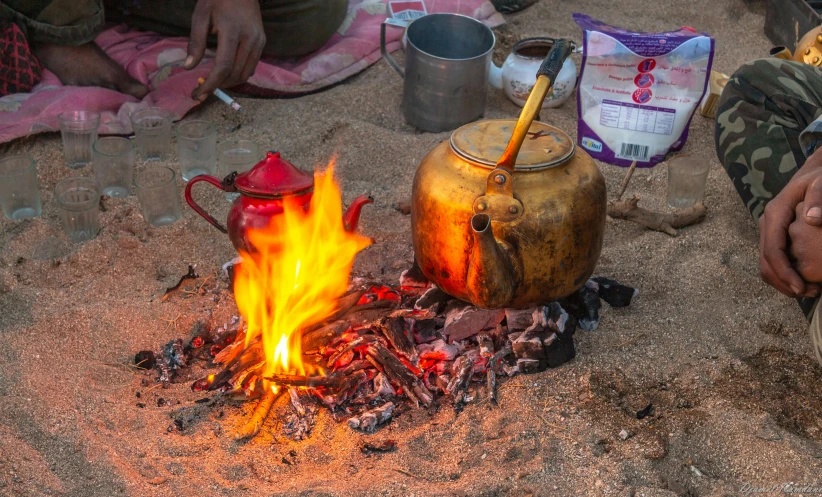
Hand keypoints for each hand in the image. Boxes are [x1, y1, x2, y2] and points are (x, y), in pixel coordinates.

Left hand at [185, 0, 265, 100]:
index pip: (223, 66)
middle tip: (202, 90)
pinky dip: (239, 73)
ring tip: (213, 82)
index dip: (211, 84)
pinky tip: (226, 72)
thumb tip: (189, 66)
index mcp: (232, 31)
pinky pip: (252, 65)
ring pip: (246, 73)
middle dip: (218, 86)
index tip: (198, 94)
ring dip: (229, 82)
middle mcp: (250, 39)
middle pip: (236, 74)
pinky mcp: (262, 42)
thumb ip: (196, 42)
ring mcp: (259, 41)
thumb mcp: (201, 15)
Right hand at [759, 148, 821, 297]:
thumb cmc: (821, 176)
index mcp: (775, 214)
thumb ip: (819, 198)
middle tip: (810, 294)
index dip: (785, 273)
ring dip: (784, 281)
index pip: (772, 251)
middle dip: (784, 282)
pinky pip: (775, 260)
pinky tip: (805, 279)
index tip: (802, 288)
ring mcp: (770, 230)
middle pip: (765, 262)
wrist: (816, 169)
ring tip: (809, 290)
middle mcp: (768, 224)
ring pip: (767, 264)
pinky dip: (786, 274)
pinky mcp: (776, 235)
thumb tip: (813, 220)